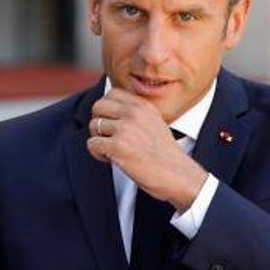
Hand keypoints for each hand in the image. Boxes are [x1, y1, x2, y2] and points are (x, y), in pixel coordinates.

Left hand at [87, 88, 207, 211]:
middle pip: (98, 107)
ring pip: (93, 125)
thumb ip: (135, 114)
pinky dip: (97, 154)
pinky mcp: (117, 146)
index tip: (114, 125)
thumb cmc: (164, 155)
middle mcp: (134, 113)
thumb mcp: (154, 123)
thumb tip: (108, 112)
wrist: (177, 175)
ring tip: (113, 151)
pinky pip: (92, 144)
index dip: (107, 110)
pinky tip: (112, 159)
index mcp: (143, 106)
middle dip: (99, 123)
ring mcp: (125, 128)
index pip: (112, 94)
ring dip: (98, 140)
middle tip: (109, 138)